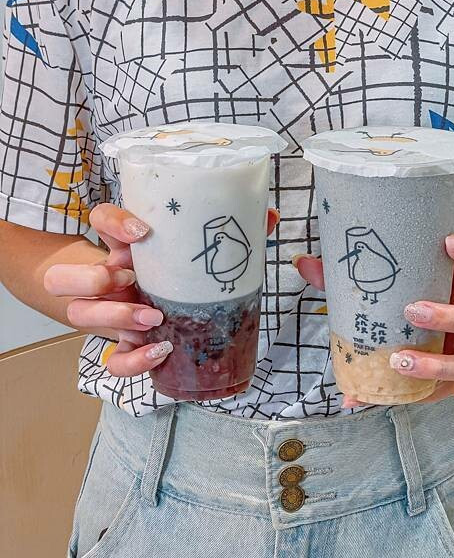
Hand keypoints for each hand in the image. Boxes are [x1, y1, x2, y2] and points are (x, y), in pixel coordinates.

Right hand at [44, 203, 279, 376]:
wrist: (165, 309)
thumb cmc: (180, 274)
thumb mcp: (196, 252)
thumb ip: (230, 233)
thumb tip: (268, 215)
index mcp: (123, 249)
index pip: (99, 221)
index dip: (112, 221)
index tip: (143, 230)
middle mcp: (106, 280)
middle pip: (62, 276)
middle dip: (93, 277)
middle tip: (130, 279)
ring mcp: (108, 315)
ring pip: (79, 316)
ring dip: (113, 317)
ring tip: (154, 317)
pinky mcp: (123, 346)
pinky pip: (113, 360)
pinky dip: (133, 360)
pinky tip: (161, 351)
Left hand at [293, 234, 453, 405]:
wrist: (443, 333)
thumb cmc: (409, 301)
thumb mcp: (388, 285)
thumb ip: (346, 275)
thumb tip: (302, 263)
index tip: (449, 242)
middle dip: (451, 315)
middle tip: (414, 311)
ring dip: (438, 365)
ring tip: (401, 360)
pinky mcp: (453, 381)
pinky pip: (444, 394)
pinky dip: (411, 397)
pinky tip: (377, 398)